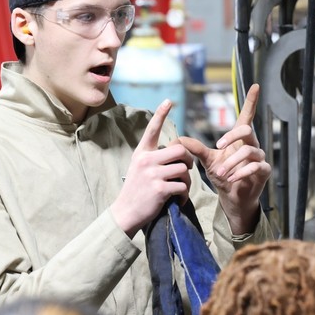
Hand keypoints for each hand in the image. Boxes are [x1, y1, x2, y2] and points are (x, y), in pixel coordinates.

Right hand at [110, 100, 193, 237]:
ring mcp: (153, 174)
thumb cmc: (136, 190)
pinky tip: (178, 200)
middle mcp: (146, 160)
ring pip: (184, 169)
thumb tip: (175, 152)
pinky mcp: (160, 188)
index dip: (161, 114)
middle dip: (188, 160)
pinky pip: (183, 186)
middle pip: (180, 150)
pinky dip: (184, 195)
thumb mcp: (139, 168)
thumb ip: (153, 158)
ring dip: (187, 181)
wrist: (125, 213)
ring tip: (180, 189)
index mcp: (142, 153)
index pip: (152, 129)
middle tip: (187, 169)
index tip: (169, 101)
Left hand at [177, 84, 270, 234]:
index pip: (247, 116)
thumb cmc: (223, 175)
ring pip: (249, 150)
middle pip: (247, 129)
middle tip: (218, 147)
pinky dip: (241, 172)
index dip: (251, 102)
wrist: (232, 196)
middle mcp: (252, 144)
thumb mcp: (207, 161)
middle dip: (231, 137)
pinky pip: (256, 166)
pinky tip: (232, 179)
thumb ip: (196, 149)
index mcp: (239, 139)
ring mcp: (260, 157)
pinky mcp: (264, 171)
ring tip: (221, 173)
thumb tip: (179, 139)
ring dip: (232, 162)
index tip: (255, 86)